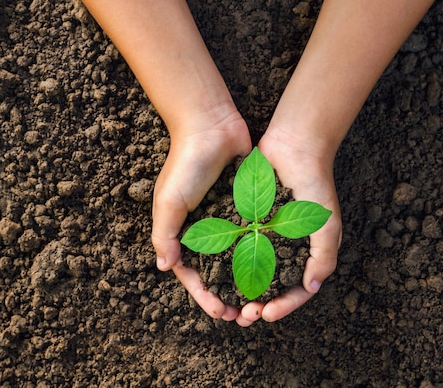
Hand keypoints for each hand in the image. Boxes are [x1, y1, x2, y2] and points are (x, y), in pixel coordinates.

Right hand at [150, 111, 250, 320]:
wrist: (212, 126)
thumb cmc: (186, 164)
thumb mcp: (169, 201)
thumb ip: (165, 234)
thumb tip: (165, 267)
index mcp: (183, 232)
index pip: (193, 274)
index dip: (205, 296)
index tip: (221, 313)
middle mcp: (205, 230)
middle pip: (217, 272)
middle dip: (229, 295)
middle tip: (245, 315)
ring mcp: (227, 220)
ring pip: (239, 259)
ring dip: (248, 281)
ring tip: (262, 300)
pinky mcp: (246, 208)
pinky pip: (255, 237)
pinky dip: (263, 254)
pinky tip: (277, 271)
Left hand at [236, 130, 341, 325]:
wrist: (294, 146)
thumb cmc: (315, 185)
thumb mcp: (326, 224)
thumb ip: (323, 257)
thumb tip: (310, 287)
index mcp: (306, 253)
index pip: (296, 290)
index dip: (283, 305)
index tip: (267, 314)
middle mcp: (284, 248)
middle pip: (270, 286)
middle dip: (257, 304)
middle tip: (243, 316)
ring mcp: (264, 235)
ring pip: (248, 271)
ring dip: (238, 290)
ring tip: (226, 304)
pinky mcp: (245, 221)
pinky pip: (233, 246)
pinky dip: (225, 262)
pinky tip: (213, 274)